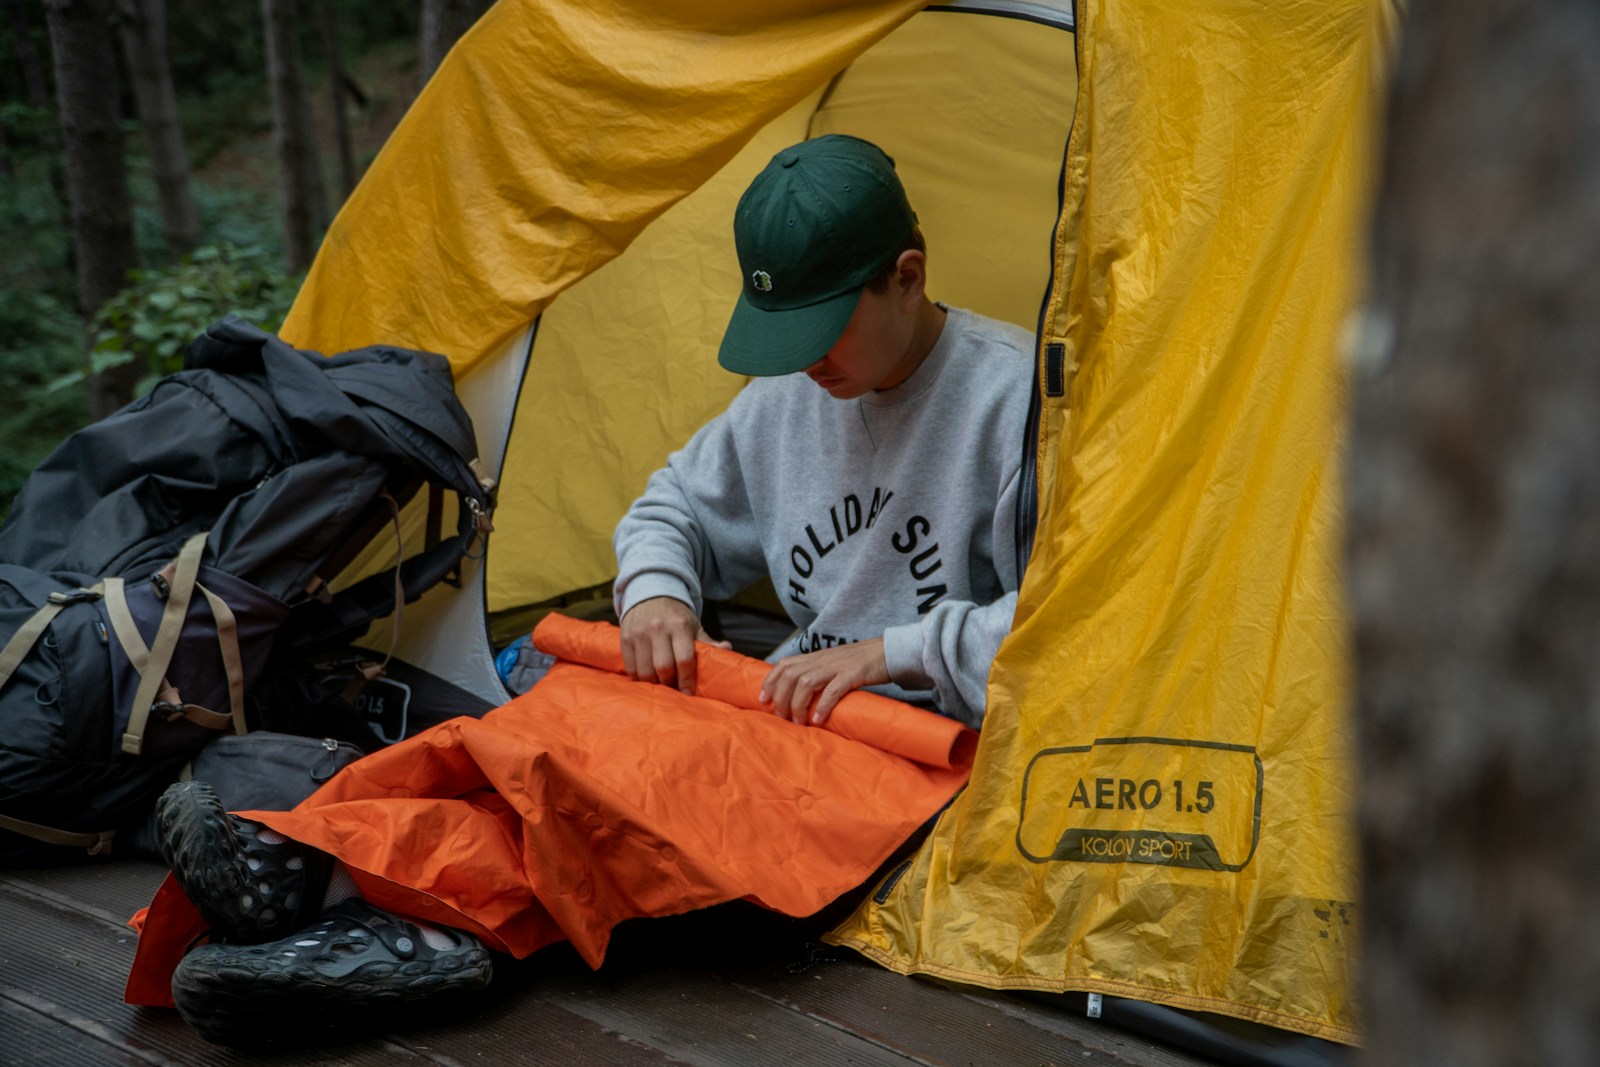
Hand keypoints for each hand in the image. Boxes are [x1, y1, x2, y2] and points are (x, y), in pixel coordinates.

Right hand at [619, 596, 728, 693]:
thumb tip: (726, 649)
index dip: (687, 680)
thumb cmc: (675, 616)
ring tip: (661, 684)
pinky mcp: (625, 638)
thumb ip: (708, 641)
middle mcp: (658, 628)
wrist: (649, 594)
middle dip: (670, 683)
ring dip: (654, 683)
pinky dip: (639, 678)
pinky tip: (647, 678)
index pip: (684, 659)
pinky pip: (631, 667)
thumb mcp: (693, 625)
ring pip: (645, 671)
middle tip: (674, 688)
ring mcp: (639, 634)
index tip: (688, 692)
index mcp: (679, 626)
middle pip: (663, 667)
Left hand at [759, 638, 888, 725]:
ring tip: (798, 722)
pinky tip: (818, 719)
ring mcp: (837, 665)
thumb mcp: (832, 664)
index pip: (784, 664)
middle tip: (782, 717)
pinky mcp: (853, 673)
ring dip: (798, 704)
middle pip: (791, 675)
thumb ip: (816, 674)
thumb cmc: (859, 663)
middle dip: (781, 698)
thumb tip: (797, 695)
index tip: (763, 699)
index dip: (770, 681)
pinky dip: (823, 705)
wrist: (888, 652)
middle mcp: (823, 659)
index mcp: (816, 657)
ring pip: (806, 682)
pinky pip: (833, 690)